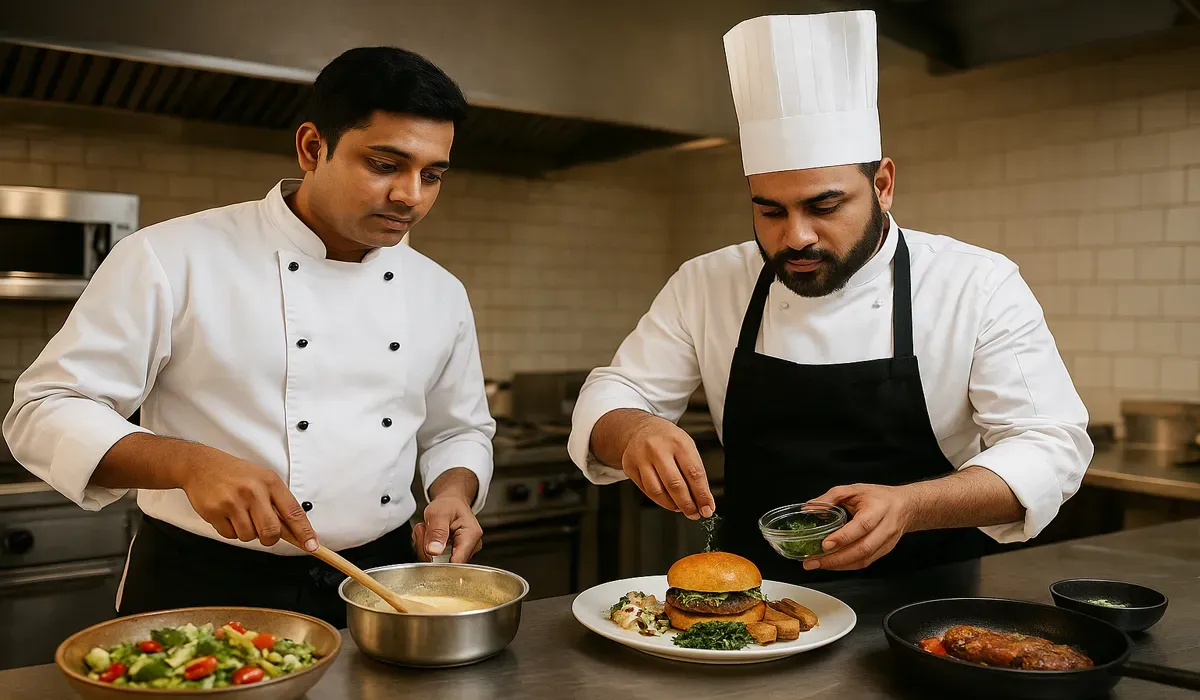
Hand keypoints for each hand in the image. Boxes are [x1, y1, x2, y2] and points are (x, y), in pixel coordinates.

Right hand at [178, 452, 317, 551]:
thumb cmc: (237, 474)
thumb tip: (293, 530)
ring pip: (249, 536)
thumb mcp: (263, 479)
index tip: (312, 545)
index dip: (304, 532)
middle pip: (271, 532)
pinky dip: (231, 531)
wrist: (202, 465)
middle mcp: (253, 492)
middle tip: (264, 532)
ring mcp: (233, 502)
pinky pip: (229, 535)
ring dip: (247, 532)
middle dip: (270, 538)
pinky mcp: (214, 511)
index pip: (293, 512)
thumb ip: (278, 502)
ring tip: (241, 515)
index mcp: (270, 483)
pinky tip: (227, 515)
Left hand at [413, 495, 482, 562]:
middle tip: (426, 531)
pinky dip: (428, 550)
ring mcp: (463, 553)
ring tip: (428, 532)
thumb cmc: (449, 506)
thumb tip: (434, 551)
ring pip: (438, 563)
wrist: (451, 504)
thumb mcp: (439, 513)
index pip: (457, 562)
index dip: (439, 560)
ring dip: (426, 548)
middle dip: (429, 549)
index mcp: (471, 535)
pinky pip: (436, 560)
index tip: (429, 548)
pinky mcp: (454, 556)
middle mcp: (471, 547)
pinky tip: (431, 538)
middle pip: (445, 563)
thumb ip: (436, 532)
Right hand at [621, 415, 714, 519]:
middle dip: (687, 504)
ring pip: (658, 491)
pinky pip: (646, 490)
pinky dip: (659, 500)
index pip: (694, 473)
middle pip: (675, 484)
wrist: (639, 428)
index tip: (708, 508)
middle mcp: (658, 448)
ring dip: (672, 505)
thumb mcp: (686, 447)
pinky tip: (667, 500)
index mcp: (678, 442)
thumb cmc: (667, 439)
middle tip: (695, 513)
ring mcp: (641, 457)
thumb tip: (703, 500)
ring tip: (681, 508)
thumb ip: (695, 472)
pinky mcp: (629, 466)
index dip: (702, 495)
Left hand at [803, 483, 913, 570]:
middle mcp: (885, 528)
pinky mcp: (884, 552)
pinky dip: (846, 566)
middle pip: (863, 548)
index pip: (862, 526)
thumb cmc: (879, 497)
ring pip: (863, 559)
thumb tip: (810, 507)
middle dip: (836, 558)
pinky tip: (832, 564)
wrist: (905, 506)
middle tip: (814, 561)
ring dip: (839, 565)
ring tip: (818, 564)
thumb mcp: (855, 489)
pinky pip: (865, 562)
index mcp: (878, 509)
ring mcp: (886, 543)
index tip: (825, 544)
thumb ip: (832, 496)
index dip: (843, 537)